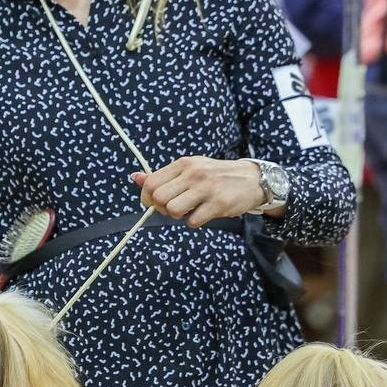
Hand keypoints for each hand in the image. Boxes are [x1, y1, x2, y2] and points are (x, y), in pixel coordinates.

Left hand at [131, 157, 271, 227]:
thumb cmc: (214, 176)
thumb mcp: (189, 169)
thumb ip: (163, 176)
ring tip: (189, 211)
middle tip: (175, 208)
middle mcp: (193, 173)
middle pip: (158, 198)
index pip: (150, 183)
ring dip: (178, 216)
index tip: (157, 203)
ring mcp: (206, 188)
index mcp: (182, 164)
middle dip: (162, 209)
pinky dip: (195, 222)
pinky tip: (203, 214)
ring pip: (173, 210)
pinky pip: (193, 221)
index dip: (148, 198)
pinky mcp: (218, 203)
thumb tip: (135, 177)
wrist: (250, 179)